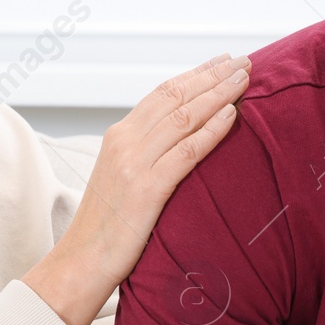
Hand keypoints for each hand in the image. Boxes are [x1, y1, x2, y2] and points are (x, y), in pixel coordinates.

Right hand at [24, 53, 250, 324]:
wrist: (80, 263)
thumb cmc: (105, 228)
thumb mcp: (121, 180)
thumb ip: (143, 155)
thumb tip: (177, 142)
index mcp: (117, 137)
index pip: (162, 94)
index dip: (195, 76)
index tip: (222, 63)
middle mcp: (124, 142)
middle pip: (175, 97)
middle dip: (213, 76)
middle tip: (244, 61)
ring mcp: (133, 163)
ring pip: (184, 116)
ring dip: (218, 94)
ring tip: (244, 79)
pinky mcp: (146, 189)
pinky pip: (187, 151)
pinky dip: (212, 130)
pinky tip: (232, 116)